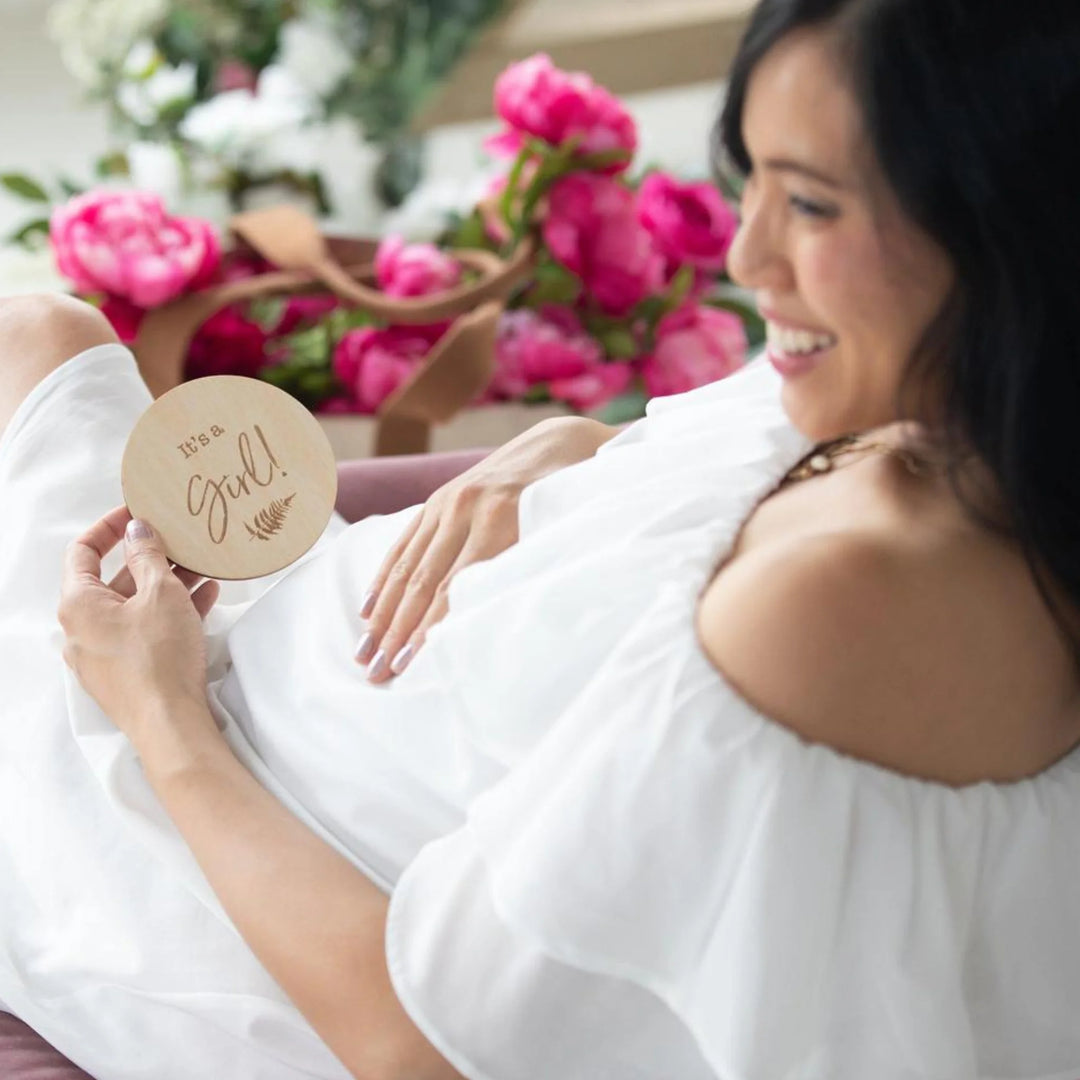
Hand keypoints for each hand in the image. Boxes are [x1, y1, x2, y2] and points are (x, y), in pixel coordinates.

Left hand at [58, 505, 221, 742]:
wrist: (170, 723)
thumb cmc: (159, 658)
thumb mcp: (161, 592)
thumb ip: (148, 555)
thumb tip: (138, 530)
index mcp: (78, 604)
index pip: (82, 551)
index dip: (109, 527)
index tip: (136, 513)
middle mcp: (82, 629)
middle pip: (113, 580)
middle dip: (150, 557)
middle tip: (178, 540)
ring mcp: (103, 654)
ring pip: (134, 607)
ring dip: (166, 584)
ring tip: (201, 566)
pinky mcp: (127, 673)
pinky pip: (145, 631)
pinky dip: (169, 613)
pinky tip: (205, 598)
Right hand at [356, 415, 616, 682]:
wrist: (559, 445)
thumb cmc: (572, 499)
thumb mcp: (564, 529)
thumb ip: (535, 566)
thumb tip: (507, 624)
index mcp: (501, 518)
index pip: (454, 588)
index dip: (428, 629)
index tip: (406, 665)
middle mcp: (466, 508)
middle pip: (422, 583)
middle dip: (395, 632)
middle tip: (376, 674)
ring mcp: (447, 501)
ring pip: (406, 567)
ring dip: (382, 615)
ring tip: (363, 654)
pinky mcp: (436, 501)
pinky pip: (403, 544)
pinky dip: (384, 579)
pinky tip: (368, 611)